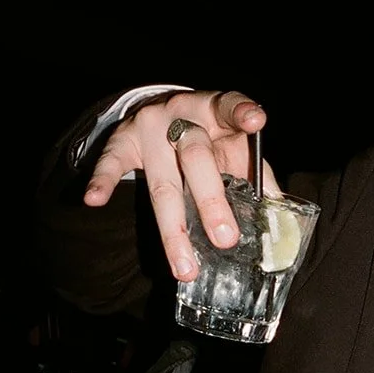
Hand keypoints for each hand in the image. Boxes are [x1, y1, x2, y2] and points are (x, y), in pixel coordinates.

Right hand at [84, 89, 279, 281]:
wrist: (163, 112)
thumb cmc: (210, 138)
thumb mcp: (234, 146)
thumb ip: (257, 174)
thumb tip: (279, 218)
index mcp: (215, 109)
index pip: (230, 106)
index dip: (242, 113)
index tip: (256, 121)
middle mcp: (181, 114)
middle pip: (196, 159)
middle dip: (211, 202)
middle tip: (226, 239)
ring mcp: (148, 127)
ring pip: (162, 182)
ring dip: (174, 229)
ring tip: (185, 266)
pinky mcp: (122, 140)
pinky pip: (111, 163)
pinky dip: (102, 182)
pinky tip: (94, 200)